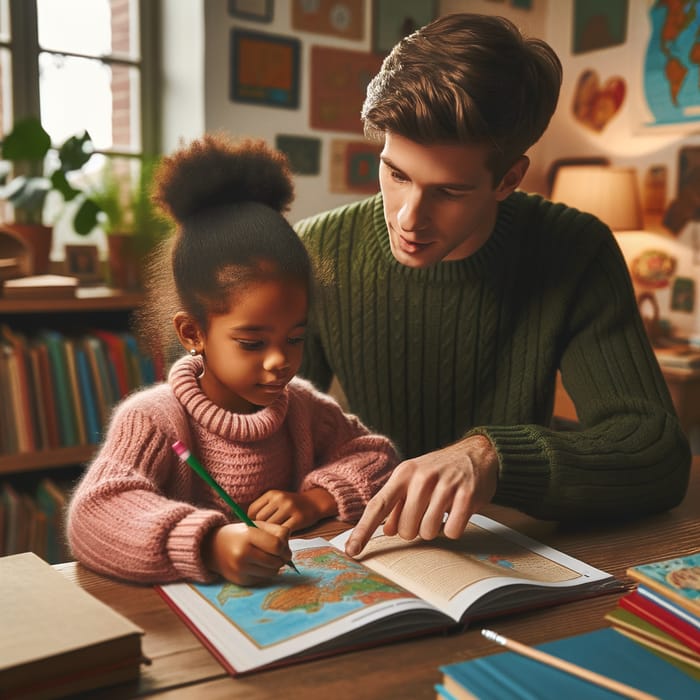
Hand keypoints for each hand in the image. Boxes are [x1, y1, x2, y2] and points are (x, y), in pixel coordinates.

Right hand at [202, 521, 291, 585]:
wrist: (213, 547)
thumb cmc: (241, 534)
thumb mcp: (257, 525)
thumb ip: (276, 531)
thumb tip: (288, 549)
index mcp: (248, 536)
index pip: (277, 545)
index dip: (285, 547)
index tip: (285, 547)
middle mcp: (242, 554)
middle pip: (276, 561)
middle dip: (282, 558)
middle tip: (280, 553)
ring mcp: (240, 569)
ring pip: (272, 572)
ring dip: (275, 566)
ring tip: (268, 557)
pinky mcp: (241, 580)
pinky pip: (263, 578)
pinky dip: (265, 572)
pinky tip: (258, 564)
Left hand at [248, 488, 337, 531]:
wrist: (314, 502)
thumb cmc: (291, 505)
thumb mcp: (277, 501)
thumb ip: (264, 509)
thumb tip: (247, 527)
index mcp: (272, 494)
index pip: (252, 510)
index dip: (251, 522)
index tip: (255, 529)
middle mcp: (280, 499)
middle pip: (261, 519)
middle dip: (261, 529)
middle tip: (263, 536)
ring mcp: (290, 508)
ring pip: (271, 527)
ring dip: (271, 535)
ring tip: (272, 538)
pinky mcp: (298, 518)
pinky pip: (284, 531)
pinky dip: (281, 537)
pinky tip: (282, 538)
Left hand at [345, 435, 497, 556]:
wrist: (476, 453)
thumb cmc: (439, 471)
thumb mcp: (413, 480)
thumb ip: (397, 504)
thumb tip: (387, 530)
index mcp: (403, 474)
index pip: (378, 506)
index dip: (363, 530)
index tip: (352, 550)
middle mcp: (422, 477)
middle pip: (405, 529)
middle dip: (414, 530)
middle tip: (425, 514)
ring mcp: (445, 485)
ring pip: (428, 532)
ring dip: (434, 530)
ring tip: (441, 511)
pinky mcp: (467, 495)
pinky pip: (452, 531)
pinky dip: (453, 529)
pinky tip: (456, 512)